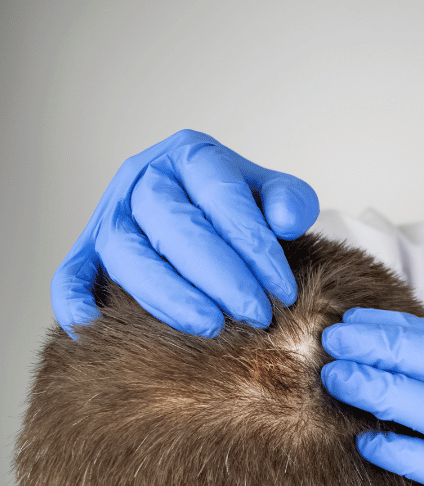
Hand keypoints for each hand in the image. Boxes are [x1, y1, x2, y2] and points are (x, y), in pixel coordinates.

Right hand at [51, 129, 318, 337]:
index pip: (220, 196)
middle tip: (256, 314)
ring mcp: (111, 215)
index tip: (284, 291)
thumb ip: (291, 201)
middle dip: (219, 276)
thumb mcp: (277, 196)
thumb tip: (285, 221)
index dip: (254, 247)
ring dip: (168, 294)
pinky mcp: (88, 252)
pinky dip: (76, 303)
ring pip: (126, 253)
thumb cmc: (248, 210)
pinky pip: (70, 276)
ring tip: (211, 326)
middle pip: (171, 223)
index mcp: (191, 156)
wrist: (214, 217)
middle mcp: (143, 179)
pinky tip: (96, 330)